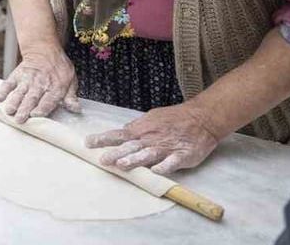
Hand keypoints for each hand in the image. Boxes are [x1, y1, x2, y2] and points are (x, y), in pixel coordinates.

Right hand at [0, 45, 80, 122]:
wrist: (44, 49)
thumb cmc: (58, 67)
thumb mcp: (71, 80)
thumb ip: (71, 97)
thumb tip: (75, 109)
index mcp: (55, 87)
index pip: (48, 100)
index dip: (42, 108)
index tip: (35, 115)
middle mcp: (40, 84)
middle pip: (32, 98)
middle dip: (25, 109)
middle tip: (19, 119)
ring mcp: (27, 79)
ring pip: (20, 92)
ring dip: (14, 102)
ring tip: (9, 111)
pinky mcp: (17, 75)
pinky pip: (9, 83)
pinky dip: (3, 90)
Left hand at [85, 103, 221, 174]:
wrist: (201, 118)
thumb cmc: (174, 118)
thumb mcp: (152, 118)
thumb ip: (137, 128)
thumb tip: (122, 133)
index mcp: (142, 130)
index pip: (118, 135)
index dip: (103, 139)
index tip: (88, 143)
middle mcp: (151, 139)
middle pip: (131, 146)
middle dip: (116, 153)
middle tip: (103, 160)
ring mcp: (167, 147)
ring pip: (148, 154)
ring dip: (135, 160)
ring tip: (123, 165)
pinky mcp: (182, 155)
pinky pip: (172, 162)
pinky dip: (164, 167)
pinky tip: (156, 172)